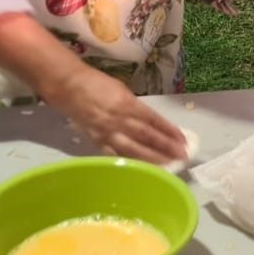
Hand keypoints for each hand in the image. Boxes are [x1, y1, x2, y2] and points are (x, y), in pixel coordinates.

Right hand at [48, 66, 187, 163]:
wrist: (70, 88)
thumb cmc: (98, 84)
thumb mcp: (122, 91)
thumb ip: (136, 108)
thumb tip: (153, 123)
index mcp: (128, 104)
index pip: (154, 120)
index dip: (170, 131)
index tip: (183, 140)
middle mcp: (119, 119)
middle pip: (147, 137)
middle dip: (166, 147)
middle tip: (182, 155)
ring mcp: (107, 133)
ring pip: (133, 150)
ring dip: (152, 159)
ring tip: (168, 165)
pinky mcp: (97, 142)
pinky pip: (116, 155)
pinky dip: (130, 163)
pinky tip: (142, 170)